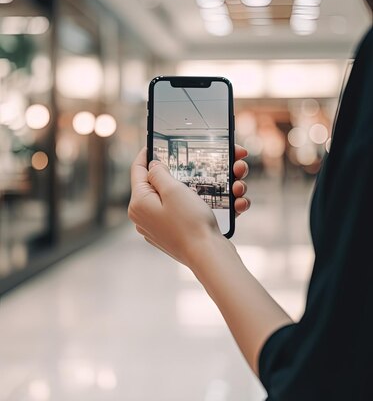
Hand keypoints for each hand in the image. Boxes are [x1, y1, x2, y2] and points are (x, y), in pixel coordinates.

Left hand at [128, 145, 249, 266]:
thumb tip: (152, 166)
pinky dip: (213, 204)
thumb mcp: (173, 190)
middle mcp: (147, 216)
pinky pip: (194, 212)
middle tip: (211, 161)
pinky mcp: (180, 234)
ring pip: (186, 197)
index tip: (155, 142)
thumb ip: (159, 173)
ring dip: (211, 187)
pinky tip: (235, 202)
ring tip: (236, 184)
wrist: (209, 257)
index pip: (138, 170)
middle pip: (166, 183)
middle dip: (192, 170)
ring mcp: (163, 227)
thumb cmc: (190, 223)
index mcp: (139, 204)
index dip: (147, 153)